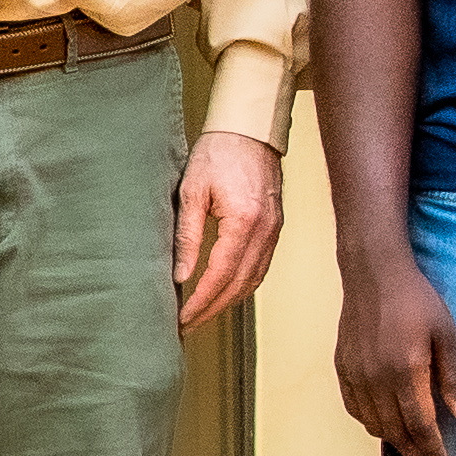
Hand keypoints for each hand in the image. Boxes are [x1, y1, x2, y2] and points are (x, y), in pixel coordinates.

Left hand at [173, 128, 287, 324]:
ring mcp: (275, 231)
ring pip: (253, 280)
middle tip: (187, 326)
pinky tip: (224, 292)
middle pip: (239, 285)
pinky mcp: (275, 227)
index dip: (200, 302)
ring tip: (202, 314)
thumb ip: (187, 236)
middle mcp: (265, 231)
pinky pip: (261, 266)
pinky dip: (242, 285)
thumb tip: (179, 275)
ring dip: (228, 301)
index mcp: (244, 222)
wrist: (249, 130)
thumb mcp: (192, 192)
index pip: (220, 276)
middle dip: (212, 309)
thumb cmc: (217, 153)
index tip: (181, 319)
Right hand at [334, 250, 455, 455]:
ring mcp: (355, 375)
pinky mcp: (342, 368)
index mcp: (405, 371)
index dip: (432, 449)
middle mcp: (376, 379)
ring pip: (373, 424)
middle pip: (395, 431)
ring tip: (413, 448)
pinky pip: (355, 408)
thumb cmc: (417, 300)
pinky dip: (371, 423)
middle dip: (416, 453)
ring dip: (394, 441)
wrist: (373, 274)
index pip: (420, 425)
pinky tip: (385, 423)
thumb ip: (454, 377)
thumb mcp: (447, 334)